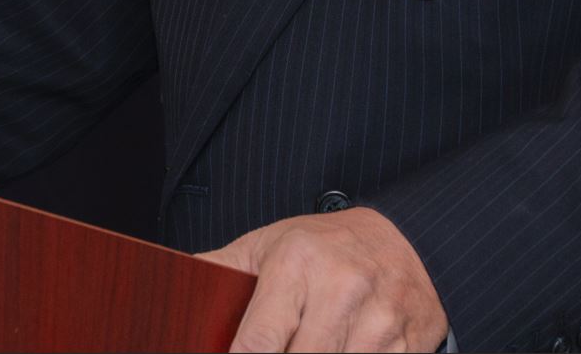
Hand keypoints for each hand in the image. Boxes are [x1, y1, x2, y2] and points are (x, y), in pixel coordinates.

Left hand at [199, 207, 445, 352]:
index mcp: (299, 262)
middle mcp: (343, 287)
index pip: (257, 343)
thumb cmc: (325, 248)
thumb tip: (170, 295)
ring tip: (302, 350)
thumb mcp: (269, 246)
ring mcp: (381, 319)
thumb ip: (220, 272)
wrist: (408, 238)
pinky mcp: (410, 345)